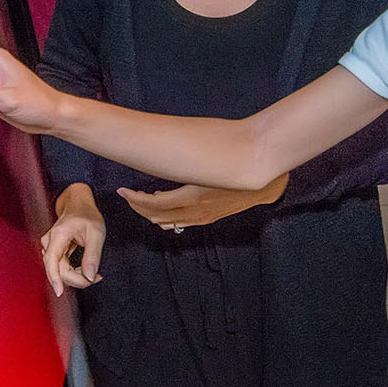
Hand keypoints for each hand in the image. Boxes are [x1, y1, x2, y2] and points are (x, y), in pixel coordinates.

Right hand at [42, 184, 104, 296]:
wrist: (79, 205)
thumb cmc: (87, 215)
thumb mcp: (96, 234)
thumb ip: (93, 256)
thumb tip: (89, 277)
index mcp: (58, 235)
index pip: (52, 261)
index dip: (54, 278)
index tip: (59, 292)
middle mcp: (50, 242)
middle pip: (58, 270)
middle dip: (77, 279)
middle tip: (97, 278)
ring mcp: (50, 247)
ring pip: (60, 271)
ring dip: (76, 276)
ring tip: (94, 273)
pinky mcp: (54, 252)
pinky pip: (62, 268)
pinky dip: (74, 272)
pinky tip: (85, 270)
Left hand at [117, 173, 290, 230]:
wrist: (263, 184)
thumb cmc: (237, 164)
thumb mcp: (206, 163)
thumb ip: (183, 165)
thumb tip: (159, 164)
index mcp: (192, 197)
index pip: (154, 204)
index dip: (135, 199)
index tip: (123, 190)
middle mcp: (195, 212)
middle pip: (156, 216)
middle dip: (138, 206)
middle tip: (126, 195)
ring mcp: (202, 218)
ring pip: (167, 222)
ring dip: (150, 213)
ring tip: (140, 201)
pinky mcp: (209, 218)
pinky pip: (180, 223)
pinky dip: (166, 218)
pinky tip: (161, 212)